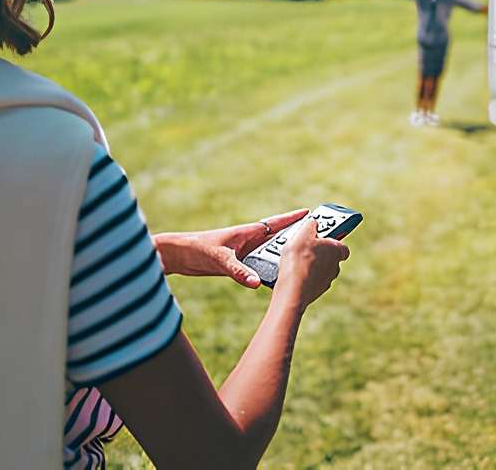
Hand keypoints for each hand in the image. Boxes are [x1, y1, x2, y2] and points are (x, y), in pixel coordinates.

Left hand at [155, 209, 308, 287]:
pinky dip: (271, 272)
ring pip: (271, 255)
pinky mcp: (238, 266)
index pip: (275, 223)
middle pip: (278, 240)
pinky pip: (261, 268)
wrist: (177, 256)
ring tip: (303, 263)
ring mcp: (244, 254)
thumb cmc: (196, 248)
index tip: (311, 213)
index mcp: (247, 232)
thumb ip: (238, 271)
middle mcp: (249, 241)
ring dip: (284, 258)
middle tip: (317, 242)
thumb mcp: (219, 259)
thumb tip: (256, 283)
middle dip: (296, 239)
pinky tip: (280, 281)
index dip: (293, 218)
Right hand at [272, 218, 349, 309]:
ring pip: (321, 269)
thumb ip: (311, 224)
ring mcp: (327, 280)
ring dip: (312, 265)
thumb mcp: (303, 233)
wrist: (293, 288)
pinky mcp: (317, 291)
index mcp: (337, 250)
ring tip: (296, 260)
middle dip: (320, 252)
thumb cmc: (300, 259)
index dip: (333, 241)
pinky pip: (312, 280)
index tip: (323, 237)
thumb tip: (313, 222)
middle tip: (306, 247)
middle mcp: (335, 266)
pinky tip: (294, 273)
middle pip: (330, 257)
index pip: (342, 246)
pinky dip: (306, 276)